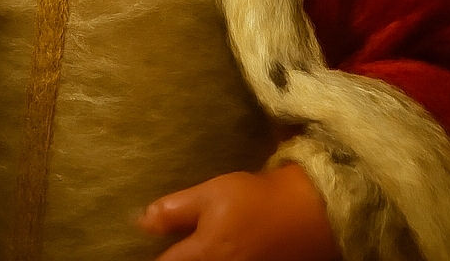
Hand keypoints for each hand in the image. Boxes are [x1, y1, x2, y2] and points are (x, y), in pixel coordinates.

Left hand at [138, 165, 340, 260]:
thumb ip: (175, 210)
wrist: (309, 213)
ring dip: (192, 256)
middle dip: (173, 256)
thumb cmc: (255, 199)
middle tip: (168, 242)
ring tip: (187, 244)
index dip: (152, 253)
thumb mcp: (211, 195)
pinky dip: (213, 257)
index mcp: (202, 256)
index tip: (144, 244)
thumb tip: (141, 222)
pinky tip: (214, 246)